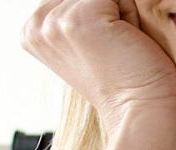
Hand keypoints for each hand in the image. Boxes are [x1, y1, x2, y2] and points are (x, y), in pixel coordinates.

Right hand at [21, 0, 175, 136]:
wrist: (142, 112)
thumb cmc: (129, 82)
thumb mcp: (93, 40)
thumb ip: (82, 11)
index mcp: (32, 31)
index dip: (101, 17)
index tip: (105, 51)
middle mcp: (36, 25)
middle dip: (110, 10)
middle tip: (116, 51)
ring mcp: (54, 23)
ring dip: (123, 12)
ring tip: (122, 49)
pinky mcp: (80, 19)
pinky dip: (132, 14)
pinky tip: (127, 45)